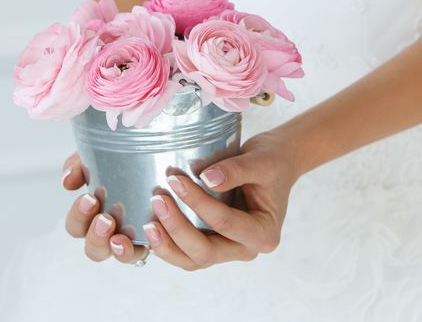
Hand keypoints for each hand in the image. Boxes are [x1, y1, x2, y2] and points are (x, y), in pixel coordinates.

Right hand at [62, 153, 148, 263]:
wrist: (158, 152)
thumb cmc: (125, 159)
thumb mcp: (97, 155)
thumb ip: (79, 165)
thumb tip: (67, 181)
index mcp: (92, 215)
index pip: (76, 227)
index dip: (79, 218)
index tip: (90, 199)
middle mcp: (110, 232)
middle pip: (93, 250)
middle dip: (96, 236)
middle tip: (105, 219)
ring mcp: (133, 238)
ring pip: (120, 256)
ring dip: (118, 249)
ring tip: (121, 237)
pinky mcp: (155, 239)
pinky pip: (147, 251)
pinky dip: (145, 246)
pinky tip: (149, 232)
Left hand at [144, 131, 299, 269]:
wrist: (273, 164)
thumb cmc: (270, 163)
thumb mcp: (261, 162)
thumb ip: (237, 170)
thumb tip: (208, 179)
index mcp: (263, 234)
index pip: (225, 224)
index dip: (198, 203)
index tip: (176, 180)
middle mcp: (245, 248)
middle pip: (205, 252)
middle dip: (177, 229)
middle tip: (158, 200)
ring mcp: (228, 249)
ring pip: (192, 260)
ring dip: (168, 244)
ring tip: (148, 222)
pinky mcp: (212, 243)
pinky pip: (186, 252)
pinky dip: (168, 243)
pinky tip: (150, 227)